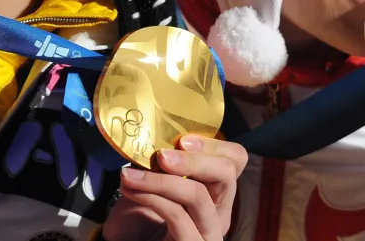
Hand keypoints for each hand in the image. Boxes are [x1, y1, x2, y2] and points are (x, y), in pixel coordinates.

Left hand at [101, 136, 247, 240]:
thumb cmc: (137, 219)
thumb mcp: (151, 182)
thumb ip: (159, 162)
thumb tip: (149, 133)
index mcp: (215, 191)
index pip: (234, 158)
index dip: (213, 144)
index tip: (181, 138)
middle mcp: (219, 212)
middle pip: (227, 172)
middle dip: (193, 159)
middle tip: (162, 156)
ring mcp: (209, 232)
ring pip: (199, 194)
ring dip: (160, 180)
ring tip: (130, 175)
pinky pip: (178, 216)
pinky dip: (152, 198)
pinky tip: (131, 191)